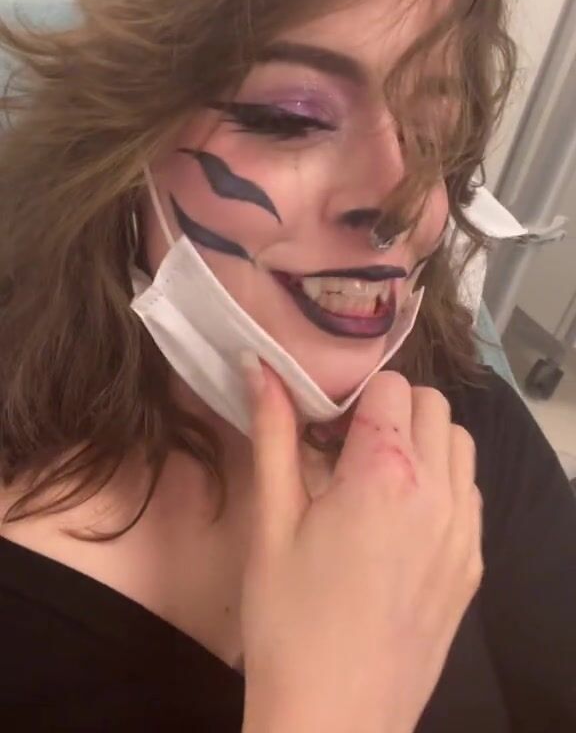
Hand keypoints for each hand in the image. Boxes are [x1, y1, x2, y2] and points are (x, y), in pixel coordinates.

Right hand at [240, 358, 482, 732]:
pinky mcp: (471, 565)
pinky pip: (470, 494)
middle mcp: (435, 492)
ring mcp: (462, 531)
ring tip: (377, 479)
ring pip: (459, 445)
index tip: (326, 425)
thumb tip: (259, 365)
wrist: (334, 717)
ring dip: (423, 442)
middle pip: (432, 406)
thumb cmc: (289, 621)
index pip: (391, 387)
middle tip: (347, 448)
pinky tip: (403, 518)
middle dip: (391, 410)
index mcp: (383, 473)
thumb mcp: (271, 523)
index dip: (355, 396)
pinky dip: (443, 483)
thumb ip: (273, 434)